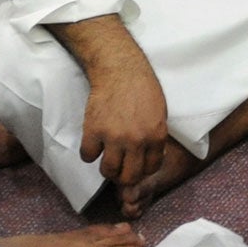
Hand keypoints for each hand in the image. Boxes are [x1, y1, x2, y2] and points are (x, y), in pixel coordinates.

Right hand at [79, 57, 169, 188]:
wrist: (120, 69)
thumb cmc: (142, 87)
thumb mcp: (159, 112)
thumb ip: (155, 135)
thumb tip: (151, 156)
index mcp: (156, 135)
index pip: (151, 168)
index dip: (143, 169)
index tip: (137, 165)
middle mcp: (136, 140)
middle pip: (129, 177)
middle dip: (125, 176)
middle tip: (120, 168)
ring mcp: (114, 137)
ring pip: (108, 171)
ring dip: (107, 168)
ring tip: (107, 158)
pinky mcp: (94, 131)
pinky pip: (88, 156)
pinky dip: (89, 152)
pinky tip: (94, 143)